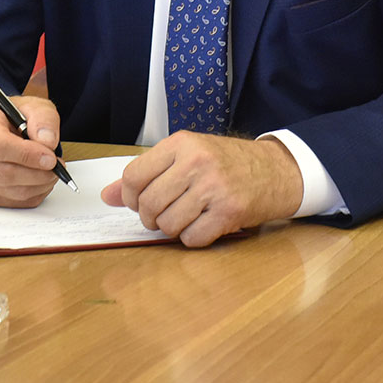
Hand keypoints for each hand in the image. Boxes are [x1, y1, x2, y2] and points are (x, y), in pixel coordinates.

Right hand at [0, 95, 62, 207]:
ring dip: (38, 185)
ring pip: (10, 191)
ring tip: (51, 171)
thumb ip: (43, 119)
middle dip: (37, 173)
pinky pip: (12, 202)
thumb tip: (47, 142)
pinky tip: (39, 180)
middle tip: (56, 166)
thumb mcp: (32, 105)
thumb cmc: (10, 117)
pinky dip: (33, 193)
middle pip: (3, 173)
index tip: (50, 157)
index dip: (27, 155)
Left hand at [100, 132, 302, 246]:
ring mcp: (214, 187)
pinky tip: (204, 225)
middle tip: (163, 216)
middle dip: (150, 219)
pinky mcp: (230, 212)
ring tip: (187, 218)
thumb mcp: (187, 156)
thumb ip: (147, 174)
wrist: (276, 170)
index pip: (133, 176)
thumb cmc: (228, 163)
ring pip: (168, 225)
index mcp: (181, 144)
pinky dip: (193, 239)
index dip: (130, 198)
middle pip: (149, 205)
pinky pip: (192, 239)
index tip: (140, 203)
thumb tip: (106, 196)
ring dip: (173, 230)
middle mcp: (196, 162)